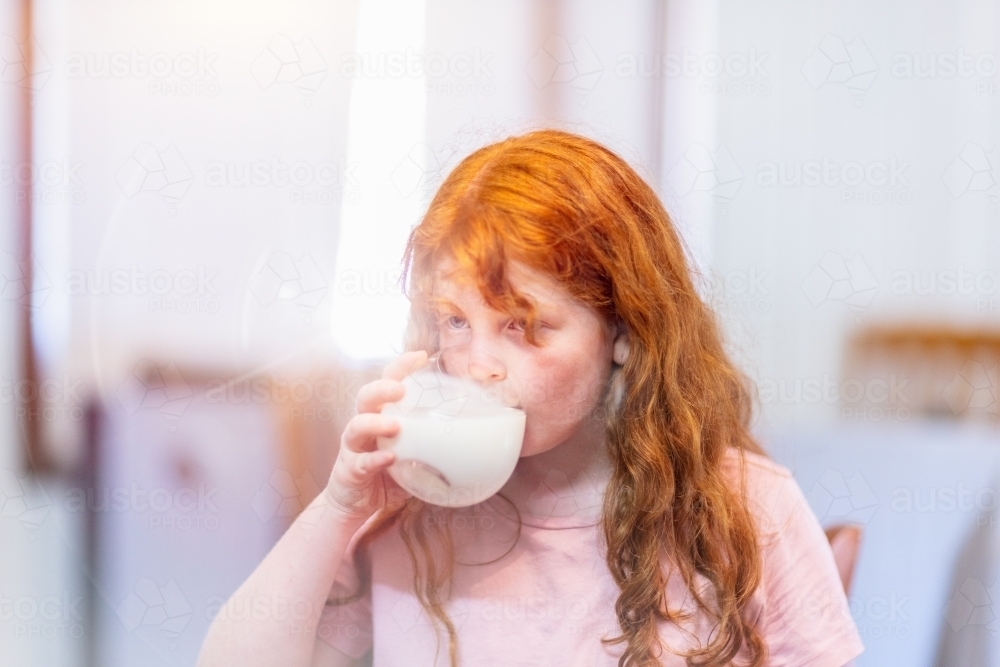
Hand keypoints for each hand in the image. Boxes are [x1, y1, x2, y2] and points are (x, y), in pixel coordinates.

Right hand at [323, 350, 427, 521]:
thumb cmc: (389, 472)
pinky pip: (360, 462)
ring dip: (374, 422)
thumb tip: (480, 436)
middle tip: (402, 389)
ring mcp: (354, 447)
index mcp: (381, 413)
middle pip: (366, 396)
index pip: (387, 382)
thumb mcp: (415, 453)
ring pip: (357, 426)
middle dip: (383, 388)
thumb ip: (437, 441)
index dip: (401, 366)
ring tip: (394, 425)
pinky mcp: (350, 470)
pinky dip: (375, 460)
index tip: (420, 356)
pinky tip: (389, 459)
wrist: (359, 502)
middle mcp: (364, 424)